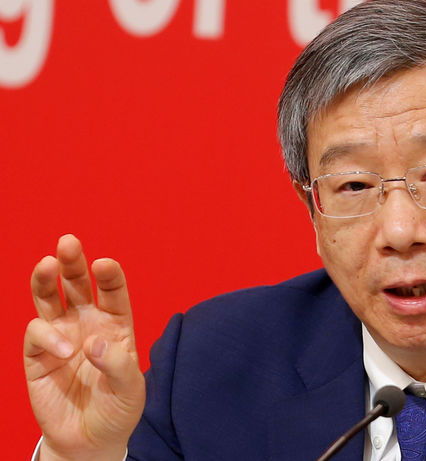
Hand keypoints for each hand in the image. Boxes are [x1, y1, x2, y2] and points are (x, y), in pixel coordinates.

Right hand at [24, 234, 144, 460]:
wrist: (91, 441)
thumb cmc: (118, 409)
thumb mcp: (130, 389)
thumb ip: (118, 364)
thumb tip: (95, 342)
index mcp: (115, 323)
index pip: (112, 291)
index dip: (108, 275)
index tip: (105, 264)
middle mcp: (86, 323)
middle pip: (76, 284)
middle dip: (72, 262)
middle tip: (68, 242)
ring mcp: (61, 336)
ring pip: (48, 299)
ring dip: (45, 279)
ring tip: (47, 264)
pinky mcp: (38, 356)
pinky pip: (37, 334)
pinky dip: (47, 336)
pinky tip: (64, 350)